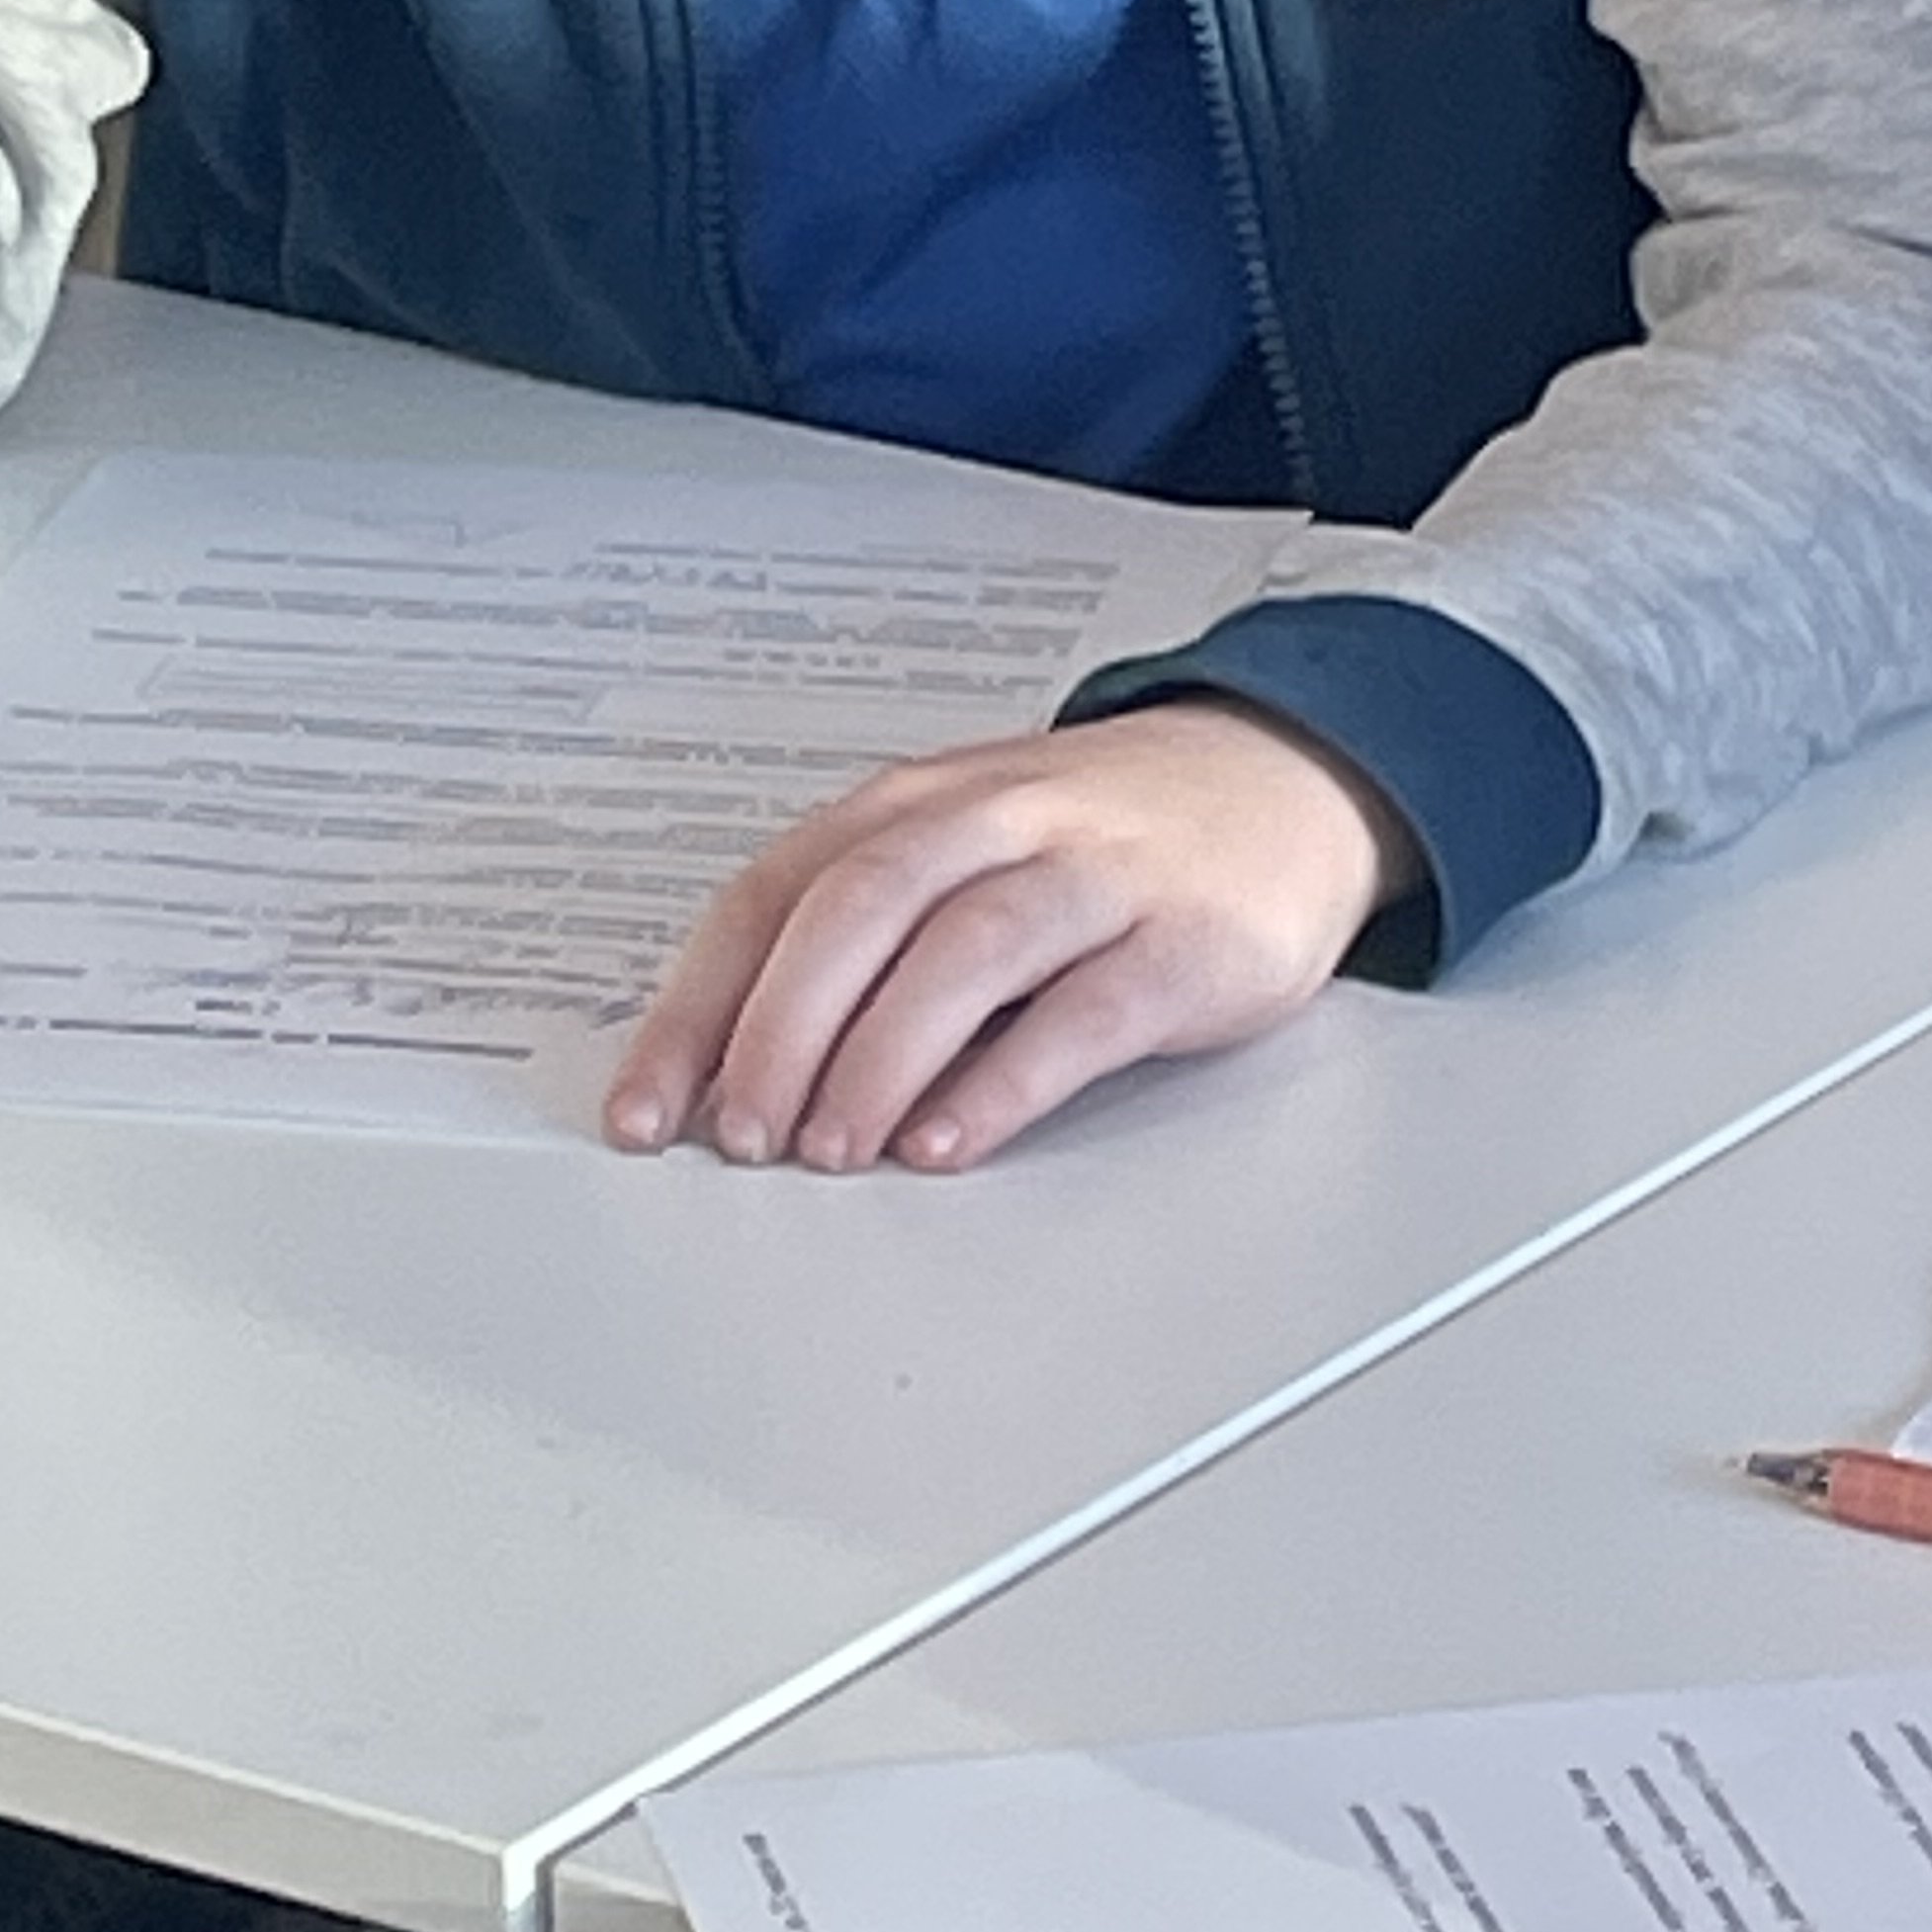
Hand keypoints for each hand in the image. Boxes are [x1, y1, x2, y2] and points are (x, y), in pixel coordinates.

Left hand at [602, 699, 1407, 1174]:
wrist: (1286, 780)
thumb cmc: (1101, 834)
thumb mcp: (966, 847)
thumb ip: (862, 932)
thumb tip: (734, 1069)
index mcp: (918, 803)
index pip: (775, 894)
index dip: (699, 1005)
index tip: (646, 1107)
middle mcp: (995, 821)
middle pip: (857, 909)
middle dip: (779, 1031)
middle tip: (740, 1137)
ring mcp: (1093, 874)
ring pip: (960, 952)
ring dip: (876, 1059)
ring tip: (830, 1151)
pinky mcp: (1182, 941)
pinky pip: (1080, 1012)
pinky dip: (1002, 1082)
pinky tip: (948, 1141)